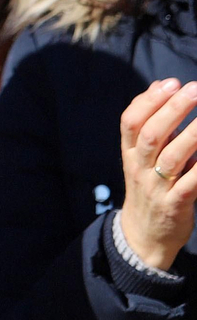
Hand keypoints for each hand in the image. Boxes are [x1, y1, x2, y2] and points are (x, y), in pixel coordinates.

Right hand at [119, 78, 196, 269]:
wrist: (144, 236)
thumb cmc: (151, 188)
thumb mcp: (142, 158)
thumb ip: (154, 126)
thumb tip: (162, 87)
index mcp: (130, 154)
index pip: (130, 121)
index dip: (149, 100)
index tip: (171, 83)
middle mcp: (139, 168)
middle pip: (150, 134)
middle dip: (172, 109)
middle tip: (194, 89)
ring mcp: (156, 187)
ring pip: (172, 157)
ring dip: (192, 134)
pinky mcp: (175, 206)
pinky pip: (191, 185)